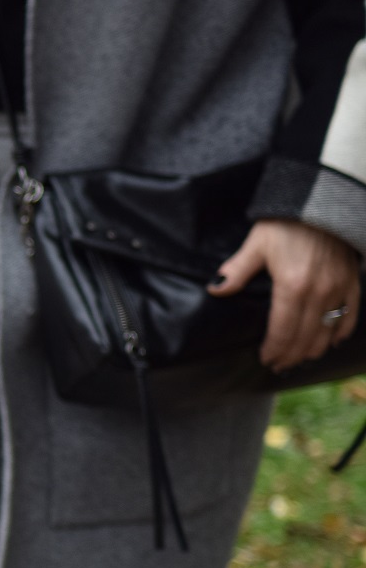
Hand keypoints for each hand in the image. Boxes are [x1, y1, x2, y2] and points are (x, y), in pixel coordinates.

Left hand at [210, 218, 361, 370]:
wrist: (324, 202)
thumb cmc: (286, 223)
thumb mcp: (257, 245)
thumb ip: (237, 271)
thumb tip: (215, 289)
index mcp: (292, 286)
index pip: (282, 330)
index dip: (274, 349)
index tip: (265, 359)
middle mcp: (319, 293)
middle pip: (305, 337)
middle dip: (290, 355)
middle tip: (278, 365)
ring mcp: (339, 289)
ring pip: (328, 332)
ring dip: (313, 350)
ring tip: (298, 360)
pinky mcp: (352, 283)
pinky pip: (350, 316)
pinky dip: (340, 333)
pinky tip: (330, 343)